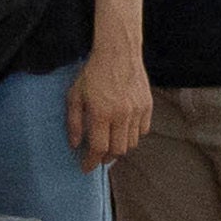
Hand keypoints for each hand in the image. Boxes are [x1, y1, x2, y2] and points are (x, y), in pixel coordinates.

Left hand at [65, 57, 154, 171]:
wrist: (118, 52)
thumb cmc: (93, 73)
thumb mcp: (75, 95)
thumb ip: (73, 122)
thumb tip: (75, 144)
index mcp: (101, 113)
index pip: (98, 148)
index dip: (91, 161)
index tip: (86, 167)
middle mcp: (121, 115)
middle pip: (117, 150)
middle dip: (105, 158)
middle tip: (98, 157)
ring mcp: (137, 111)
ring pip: (131, 143)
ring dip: (120, 148)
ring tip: (110, 145)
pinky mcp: (147, 106)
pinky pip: (143, 130)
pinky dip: (134, 136)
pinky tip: (124, 131)